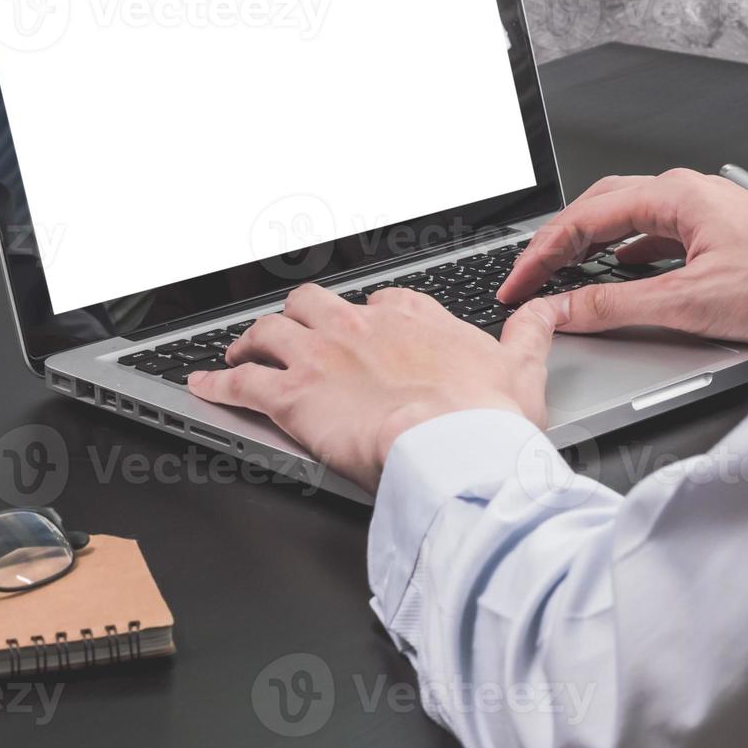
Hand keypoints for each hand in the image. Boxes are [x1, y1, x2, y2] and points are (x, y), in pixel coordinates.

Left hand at [187, 283, 560, 491]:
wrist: (456, 446)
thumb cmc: (488, 416)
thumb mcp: (524, 368)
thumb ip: (530, 333)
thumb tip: (545, 311)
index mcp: (415, 318)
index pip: (382, 300)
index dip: (368, 313)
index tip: (365, 326)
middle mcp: (361, 327)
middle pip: (315, 303)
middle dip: (302, 316)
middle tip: (297, 334)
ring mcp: (322, 357)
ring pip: (271, 331)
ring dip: (251, 341)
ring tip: (240, 352)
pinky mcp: (292, 395)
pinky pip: (241, 381)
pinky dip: (216, 382)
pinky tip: (202, 385)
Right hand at [498, 169, 747, 342]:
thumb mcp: (689, 301)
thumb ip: (618, 306)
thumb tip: (565, 308)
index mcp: (673, 196)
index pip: (583, 218)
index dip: (541, 254)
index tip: (518, 283)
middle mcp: (686, 194)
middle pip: (599, 208)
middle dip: (558, 243)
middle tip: (529, 277)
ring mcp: (704, 212)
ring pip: (628, 219)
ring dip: (591, 246)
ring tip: (563, 274)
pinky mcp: (719, 234)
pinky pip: (655, 235)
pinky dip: (626, 253)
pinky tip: (624, 271)